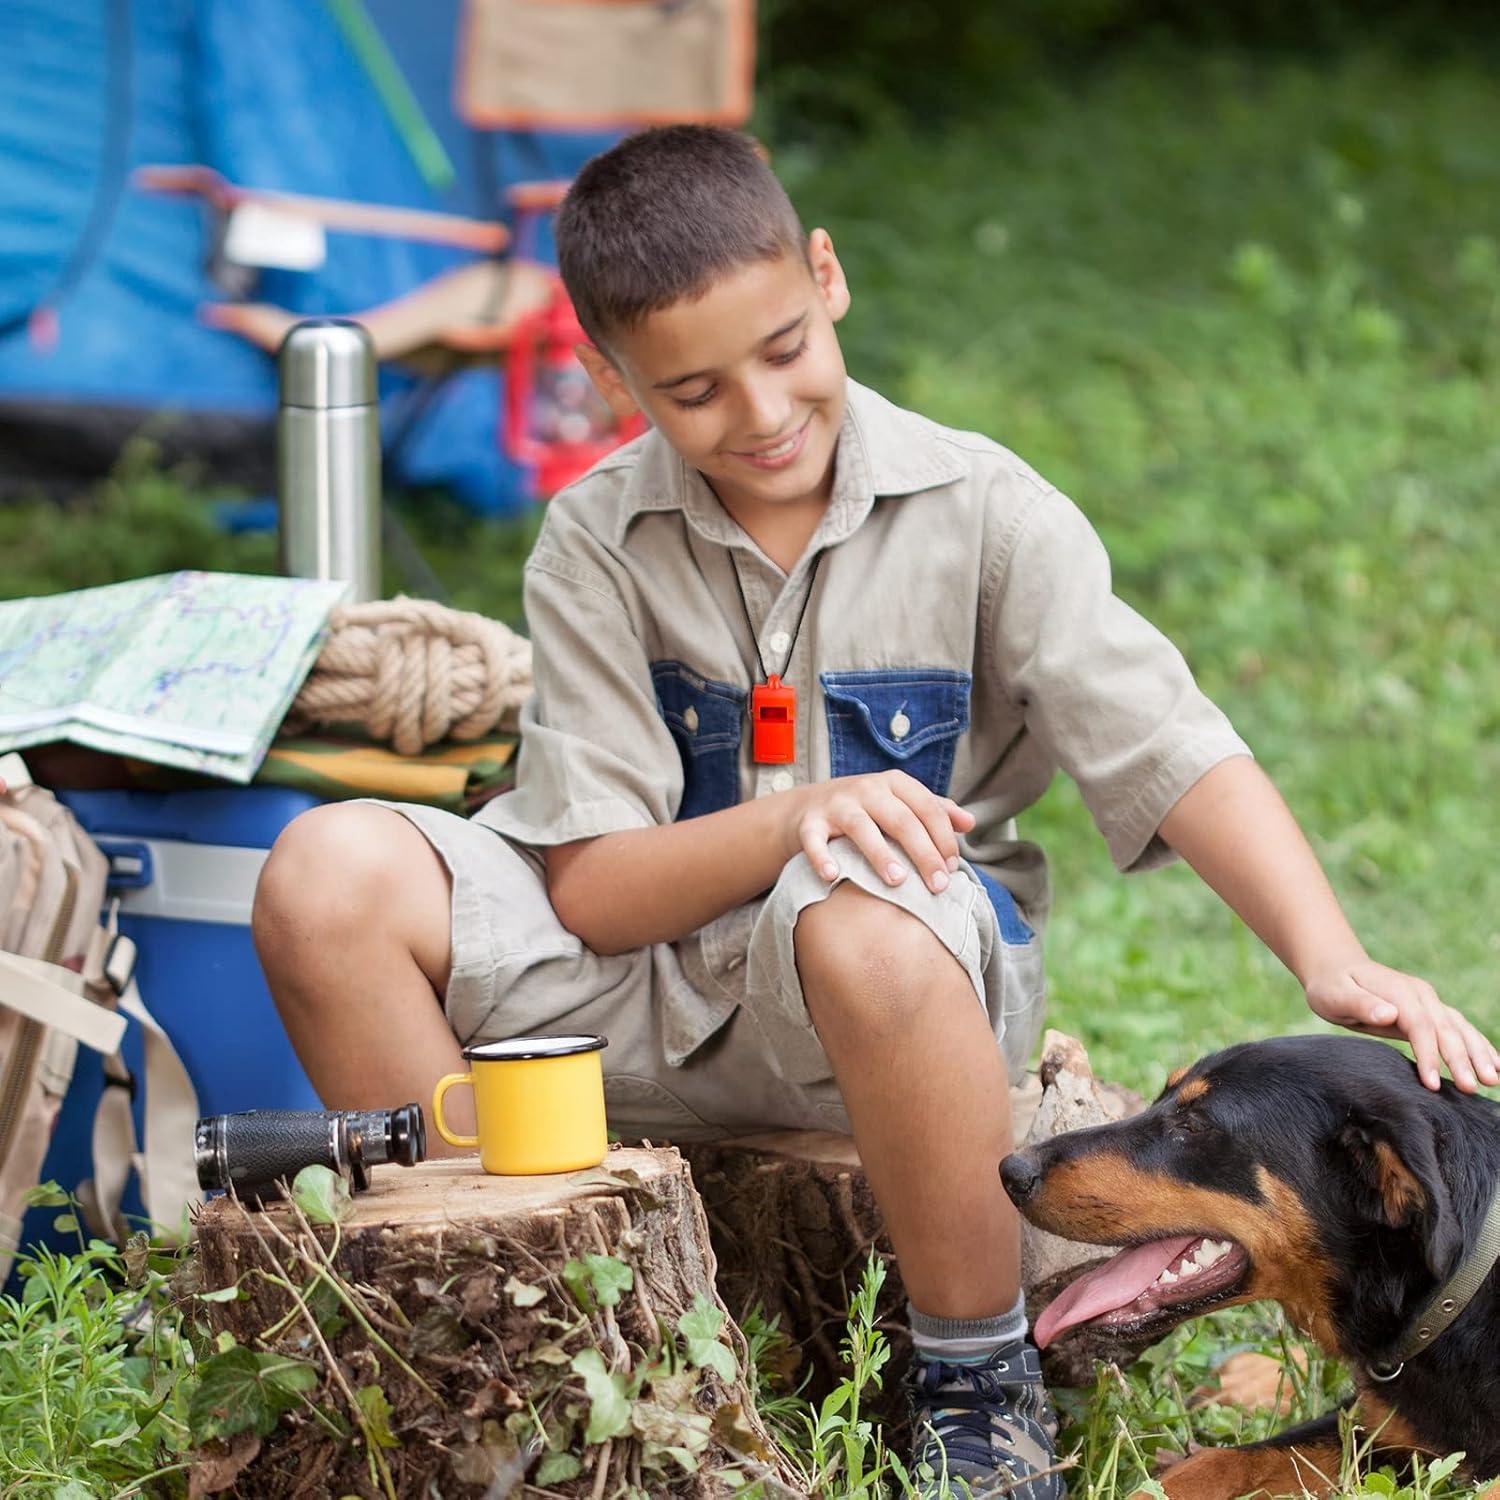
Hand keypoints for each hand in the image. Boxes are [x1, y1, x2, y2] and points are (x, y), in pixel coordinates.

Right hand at [790, 770, 975, 894]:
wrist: (807, 806)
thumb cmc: (865, 808)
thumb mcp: (900, 802)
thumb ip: (935, 811)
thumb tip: (970, 823)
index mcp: (894, 783)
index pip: (927, 808)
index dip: (943, 838)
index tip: (953, 868)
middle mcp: (867, 789)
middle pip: (901, 820)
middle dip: (923, 853)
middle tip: (937, 885)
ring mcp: (836, 805)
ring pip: (861, 827)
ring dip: (880, 854)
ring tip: (897, 881)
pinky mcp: (809, 823)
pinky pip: (814, 840)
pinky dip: (822, 857)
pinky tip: (833, 876)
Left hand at [1304, 959, 1499, 1092]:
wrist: (1336, 969)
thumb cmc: (1331, 986)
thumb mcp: (1335, 994)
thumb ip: (1361, 1003)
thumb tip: (1388, 1014)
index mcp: (1400, 992)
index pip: (1421, 1026)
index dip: (1429, 1055)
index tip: (1433, 1084)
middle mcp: (1421, 994)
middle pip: (1446, 1029)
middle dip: (1461, 1059)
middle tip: (1472, 1089)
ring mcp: (1429, 1002)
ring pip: (1460, 1028)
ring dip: (1478, 1053)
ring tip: (1492, 1080)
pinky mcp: (1431, 1011)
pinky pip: (1459, 1028)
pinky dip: (1477, 1045)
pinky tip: (1493, 1064)